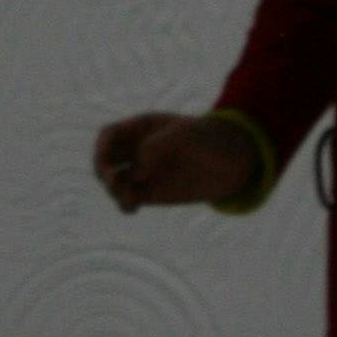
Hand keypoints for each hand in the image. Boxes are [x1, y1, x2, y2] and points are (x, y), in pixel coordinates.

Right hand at [93, 112, 260, 211]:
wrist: (234, 161)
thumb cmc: (210, 139)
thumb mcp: (186, 135)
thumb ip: (158, 146)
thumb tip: (136, 170)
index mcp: (142, 128)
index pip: (109, 135)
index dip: (102, 148)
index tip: (108, 164)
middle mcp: (138, 149)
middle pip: (105, 159)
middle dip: (104, 172)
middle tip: (116, 183)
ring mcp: (144, 171)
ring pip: (114, 181)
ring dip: (114, 191)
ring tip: (131, 200)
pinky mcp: (153, 192)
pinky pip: (129, 198)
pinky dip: (125, 204)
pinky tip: (132, 208)